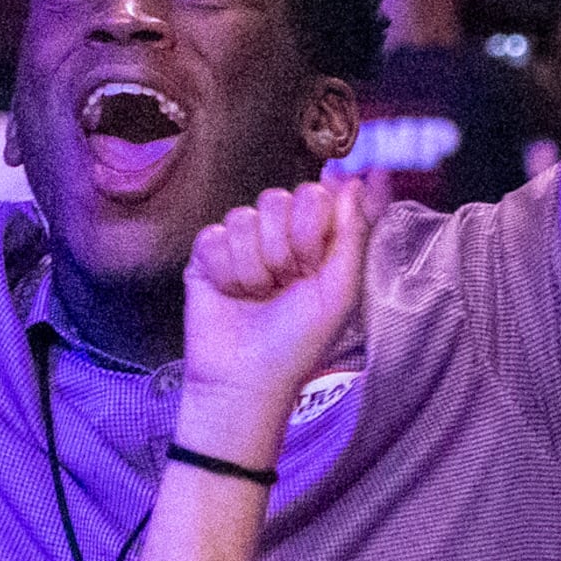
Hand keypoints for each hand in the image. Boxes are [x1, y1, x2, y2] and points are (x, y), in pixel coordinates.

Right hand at [177, 178, 370, 444]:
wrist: (244, 380)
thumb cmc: (297, 343)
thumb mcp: (339, 292)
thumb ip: (352, 234)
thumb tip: (354, 181)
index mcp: (314, 242)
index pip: (315, 194)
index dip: (313, 221)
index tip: (313, 260)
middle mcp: (277, 237)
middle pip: (277, 198)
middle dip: (283, 246)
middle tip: (285, 283)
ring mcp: (240, 244)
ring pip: (243, 218)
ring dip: (253, 266)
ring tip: (257, 296)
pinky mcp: (206, 255)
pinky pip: (213, 236)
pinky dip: (225, 271)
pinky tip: (230, 293)